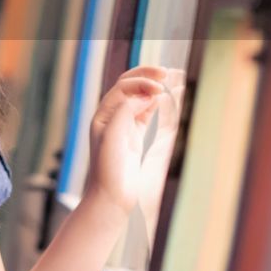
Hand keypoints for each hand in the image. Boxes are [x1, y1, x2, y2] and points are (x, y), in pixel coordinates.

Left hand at [82, 65, 185, 224]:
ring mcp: (123, 125)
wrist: (111, 198)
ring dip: (151, 87)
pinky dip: (154, 102)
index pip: (123, 88)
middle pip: (128, 86)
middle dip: (145, 76)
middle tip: (165, 73)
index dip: (141, 83)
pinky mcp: (134, 136)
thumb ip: (125, 113)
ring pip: (137, 97)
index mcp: (103, 115)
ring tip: (167, 79)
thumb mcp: (113, 138)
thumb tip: (144, 96)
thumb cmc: (108, 171)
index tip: (159, 88)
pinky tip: (163, 98)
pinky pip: (144, 112)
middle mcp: (111, 117)